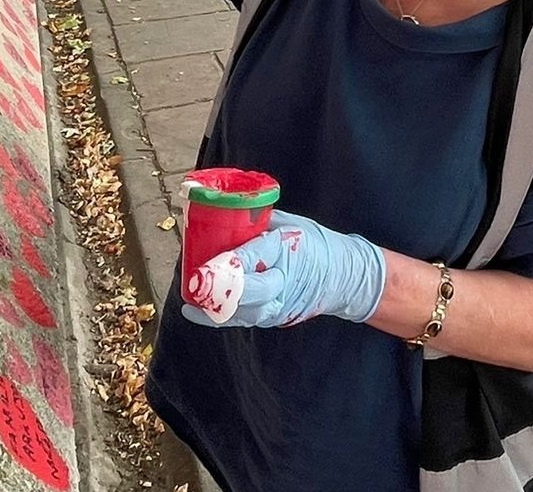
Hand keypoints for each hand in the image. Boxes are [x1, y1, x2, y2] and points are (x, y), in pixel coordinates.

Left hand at [181, 209, 386, 328]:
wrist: (341, 277)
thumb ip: (260, 222)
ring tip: (191, 299)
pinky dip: (220, 316)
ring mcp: (279, 304)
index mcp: (288, 251)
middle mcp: (284, 281)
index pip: (255, 256)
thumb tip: (227, 213)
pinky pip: (244, 320)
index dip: (228, 262)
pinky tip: (197, 311)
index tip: (204, 263)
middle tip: (194, 282)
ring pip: (244, 312)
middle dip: (219, 288)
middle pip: (249, 291)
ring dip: (215, 306)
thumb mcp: (291, 224)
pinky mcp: (274, 318)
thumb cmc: (314, 245)